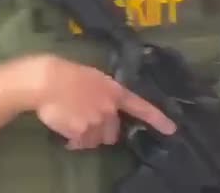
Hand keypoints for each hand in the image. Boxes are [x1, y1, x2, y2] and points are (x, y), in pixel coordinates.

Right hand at [27, 55, 175, 149]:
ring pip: (95, 141)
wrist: (47, 80)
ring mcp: (96, 121)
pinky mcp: (81, 131)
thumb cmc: (68, 74)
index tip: (172, 130)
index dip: (157, 119)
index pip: (141, 107)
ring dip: (86, 137)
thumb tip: (107, 107)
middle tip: (86, 122)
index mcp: (115, 92)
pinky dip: (73, 141)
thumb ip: (105, 93)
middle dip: (102, 132)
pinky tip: (65, 127)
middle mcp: (110, 108)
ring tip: (72, 121)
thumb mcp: (95, 79)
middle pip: (112, 133)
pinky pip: (80, 144)